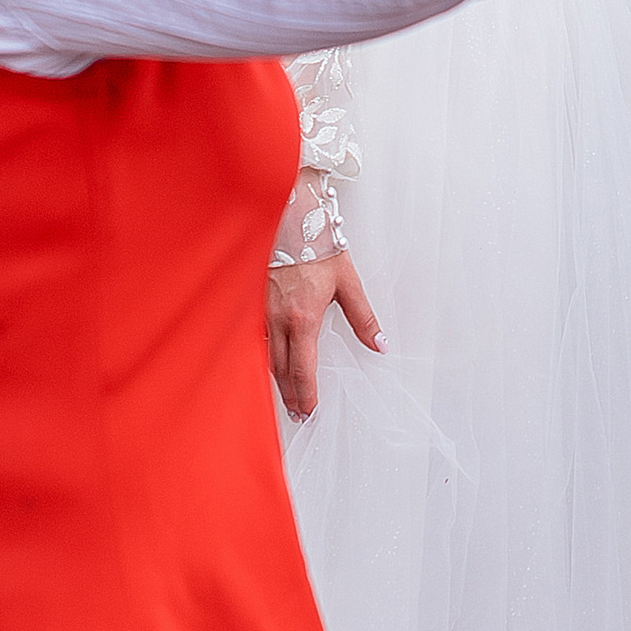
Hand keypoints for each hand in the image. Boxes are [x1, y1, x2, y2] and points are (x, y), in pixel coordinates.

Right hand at [267, 246, 381, 419]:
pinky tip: (268, 362)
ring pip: (265, 355)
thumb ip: (364, 318)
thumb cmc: (315, 244)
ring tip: (285, 395)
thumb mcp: (347, 282)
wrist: (287, 217)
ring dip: (275, 379)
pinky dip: (263, 355)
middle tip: (297, 414)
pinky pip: (255, 337)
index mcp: (303, 318)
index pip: (302, 370)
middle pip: (280, 370)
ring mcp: (260, 311)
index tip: (309, 411)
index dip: (306, 395)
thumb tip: (379, 344)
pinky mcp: (251, 302)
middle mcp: (278, 319)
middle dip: (289, 395)